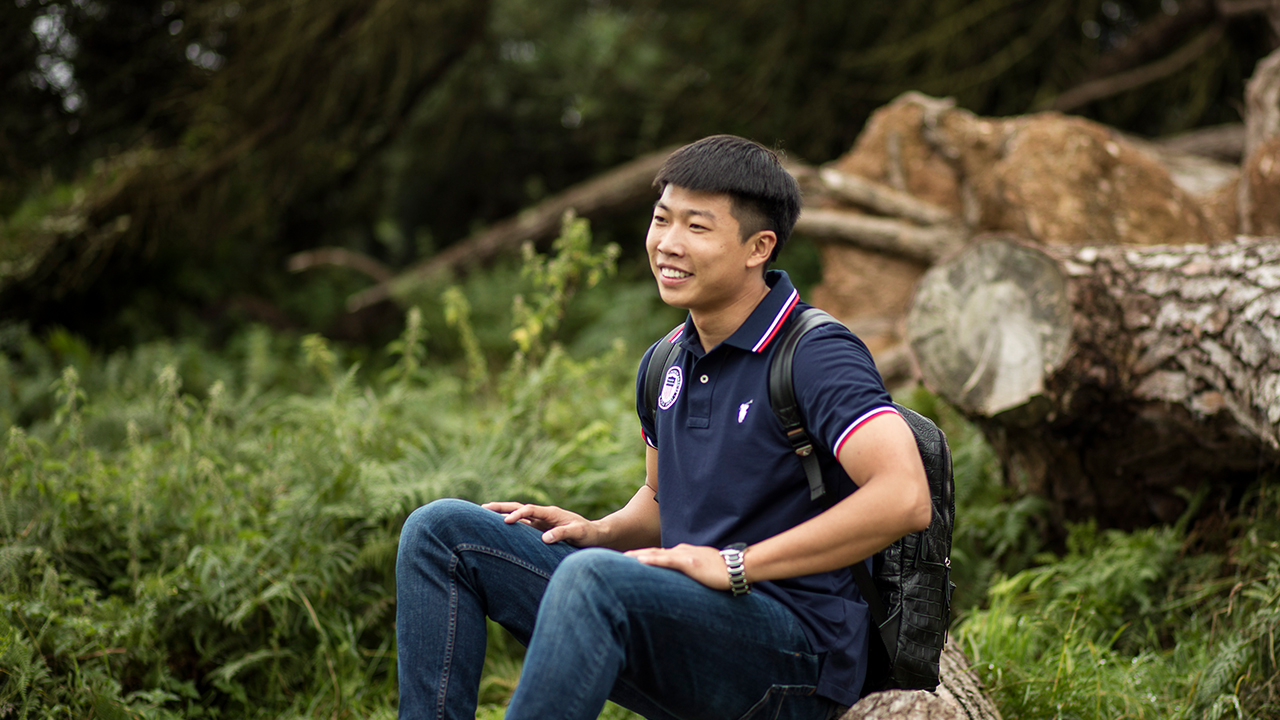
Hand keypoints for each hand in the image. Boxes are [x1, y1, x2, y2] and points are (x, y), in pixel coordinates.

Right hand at [481, 501, 602, 546]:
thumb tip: (545, 539)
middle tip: (482, 508)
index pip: (530, 510)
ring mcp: (541, 523)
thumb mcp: (579, 533)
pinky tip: (499, 530)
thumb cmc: (589, 534)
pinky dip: (510, 526)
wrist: (596, 536)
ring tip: (484, 515)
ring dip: (502, 514)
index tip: (506, 522)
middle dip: (501, 507)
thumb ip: (563, 533)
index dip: (518, 514)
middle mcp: (544, 515)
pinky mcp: (541, 531)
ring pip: (518, 516)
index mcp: (551, 513)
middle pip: (519, 507)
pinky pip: (522, 527)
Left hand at [625, 543, 731, 590]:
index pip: (659, 555)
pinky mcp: (688, 563)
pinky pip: (665, 561)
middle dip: (635, 555)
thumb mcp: (703, 571)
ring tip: (622, 558)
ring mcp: (684, 556)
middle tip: (617, 558)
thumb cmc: (724, 572)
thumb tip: (683, 585)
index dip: (643, 557)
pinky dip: (651, 560)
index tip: (628, 561)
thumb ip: (691, 574)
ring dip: (637, 556)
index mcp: (684, 554)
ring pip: (655, 555)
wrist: (738, 567)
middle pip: (653, 553)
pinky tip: (638, 561)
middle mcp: (681, 552)